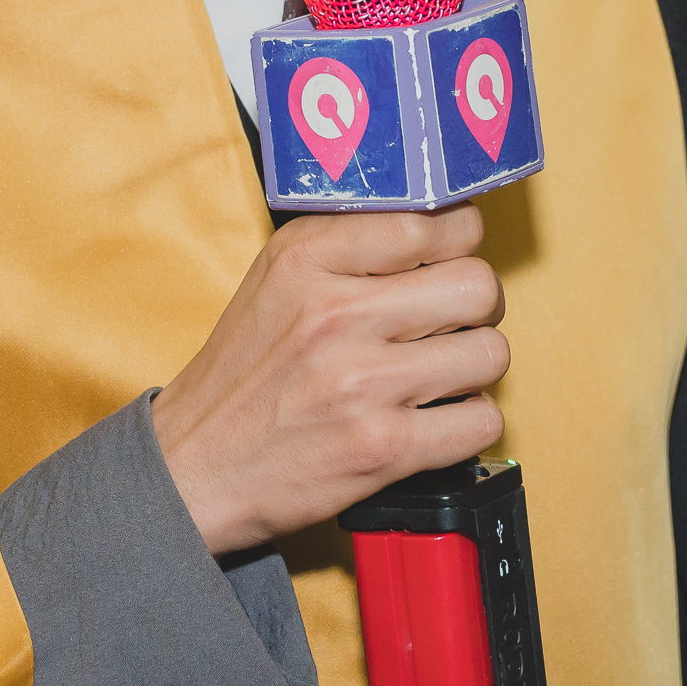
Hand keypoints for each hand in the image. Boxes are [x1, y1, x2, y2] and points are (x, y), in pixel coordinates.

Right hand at [152, 206, 507, 554]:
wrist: (196, 465)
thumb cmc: (245, 372)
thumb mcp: (275, 278)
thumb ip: (347, 242)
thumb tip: (435, 220)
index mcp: (307, 261)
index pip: (431, 224)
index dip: (458, 240)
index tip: (452, 255)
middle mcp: (336, 315)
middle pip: (477, 286)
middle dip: (478, 305)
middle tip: (455, 318)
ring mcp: (363, 384)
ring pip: (491, 353)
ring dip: (476, 364)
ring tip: (443, 370)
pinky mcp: (383, 449)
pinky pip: (481, 421)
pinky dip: (470, 421)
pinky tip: (439, 416)